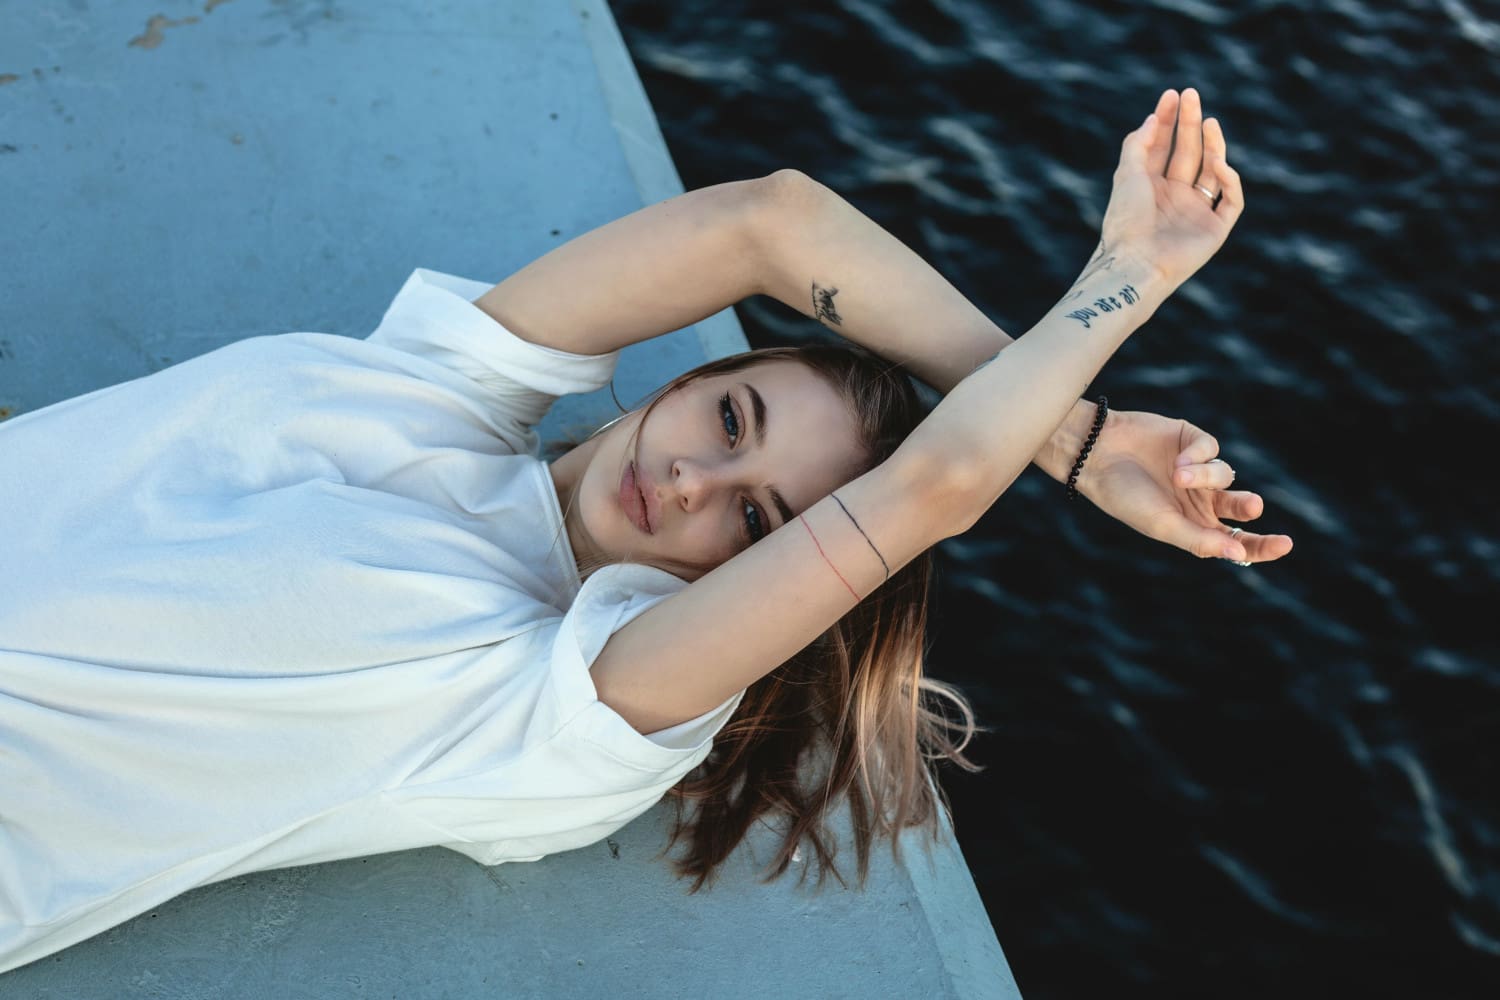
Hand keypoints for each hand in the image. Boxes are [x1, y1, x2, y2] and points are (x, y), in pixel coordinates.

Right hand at [1076, 408, 1293, 564]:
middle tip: (1251, 505)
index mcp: (1192, 526)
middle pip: (1240, 507)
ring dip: (1206, 476)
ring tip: (1177, 476)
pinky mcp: (1191, 440)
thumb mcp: (1163, 525)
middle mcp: (1199, 499)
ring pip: (1225, 474)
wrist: (1096, 455)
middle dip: (1247, 506)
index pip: (1236, 541)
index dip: (1262, 545)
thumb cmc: (1124, 497)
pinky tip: (1177, 459)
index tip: (1285, 545)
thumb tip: (1240, 555)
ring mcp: (1196, 469)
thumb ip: (1200, 540)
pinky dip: (1198, 455)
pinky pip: (1211, 448)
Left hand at [1099, 88, 1242, 289]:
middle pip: (1188, 153)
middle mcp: (1174, 197)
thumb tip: (1154, 117)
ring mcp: (1196, 212)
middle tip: (1192, 95)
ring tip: (1209, 121)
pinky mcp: (1215, 229)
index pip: (1164, 147)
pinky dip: (1228, 179)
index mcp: (1150, 187)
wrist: (1136, 262)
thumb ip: (1139, 144)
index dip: (1169, 120)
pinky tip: (1217, 162)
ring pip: (1212, 171)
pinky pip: (1231, 199)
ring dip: (1213, 145)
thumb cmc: (1126, 220)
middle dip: (1190, 124)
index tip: (1173, 95)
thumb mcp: (1127, 175)